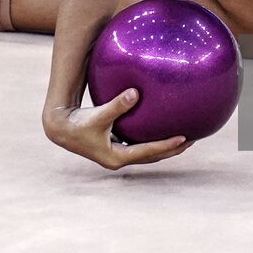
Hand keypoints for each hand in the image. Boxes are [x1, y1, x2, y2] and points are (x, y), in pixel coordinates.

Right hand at [42, 89, 195, 170]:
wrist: (60, 129)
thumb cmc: (78, 123)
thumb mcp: (99, 115)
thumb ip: (117, 105)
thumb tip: (136, 93)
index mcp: (117, 157)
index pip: (148, 152)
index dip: (167, 146)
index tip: (184, 139)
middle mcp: (119, 159)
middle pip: (152, 156)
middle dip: (172, 149)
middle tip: (192, 139)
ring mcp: (117, 154)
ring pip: (146, 153)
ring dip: (163, 147)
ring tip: (182, 137)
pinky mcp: (114, 146)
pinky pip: (138, 144)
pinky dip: (151, 140)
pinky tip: (158, 128)